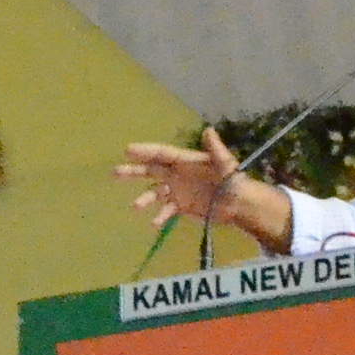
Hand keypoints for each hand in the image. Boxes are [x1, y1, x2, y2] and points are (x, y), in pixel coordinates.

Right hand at [115, 130, 291, 252]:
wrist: (239, 204)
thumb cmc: (233, 181)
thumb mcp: (226, 164)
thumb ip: (216, 149)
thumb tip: (208, 130)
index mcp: (185, 161)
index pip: (161, 154)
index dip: (145, 151)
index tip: (128, 150)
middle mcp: (176, 174)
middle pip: (150, 171)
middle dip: (133, 172)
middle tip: (115, 172)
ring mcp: (176, 191)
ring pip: (154, 193)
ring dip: (144, 198)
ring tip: (135, 206)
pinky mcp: (180, 206)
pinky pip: (165, 211)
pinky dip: (159, 217)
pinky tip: (154, 224)